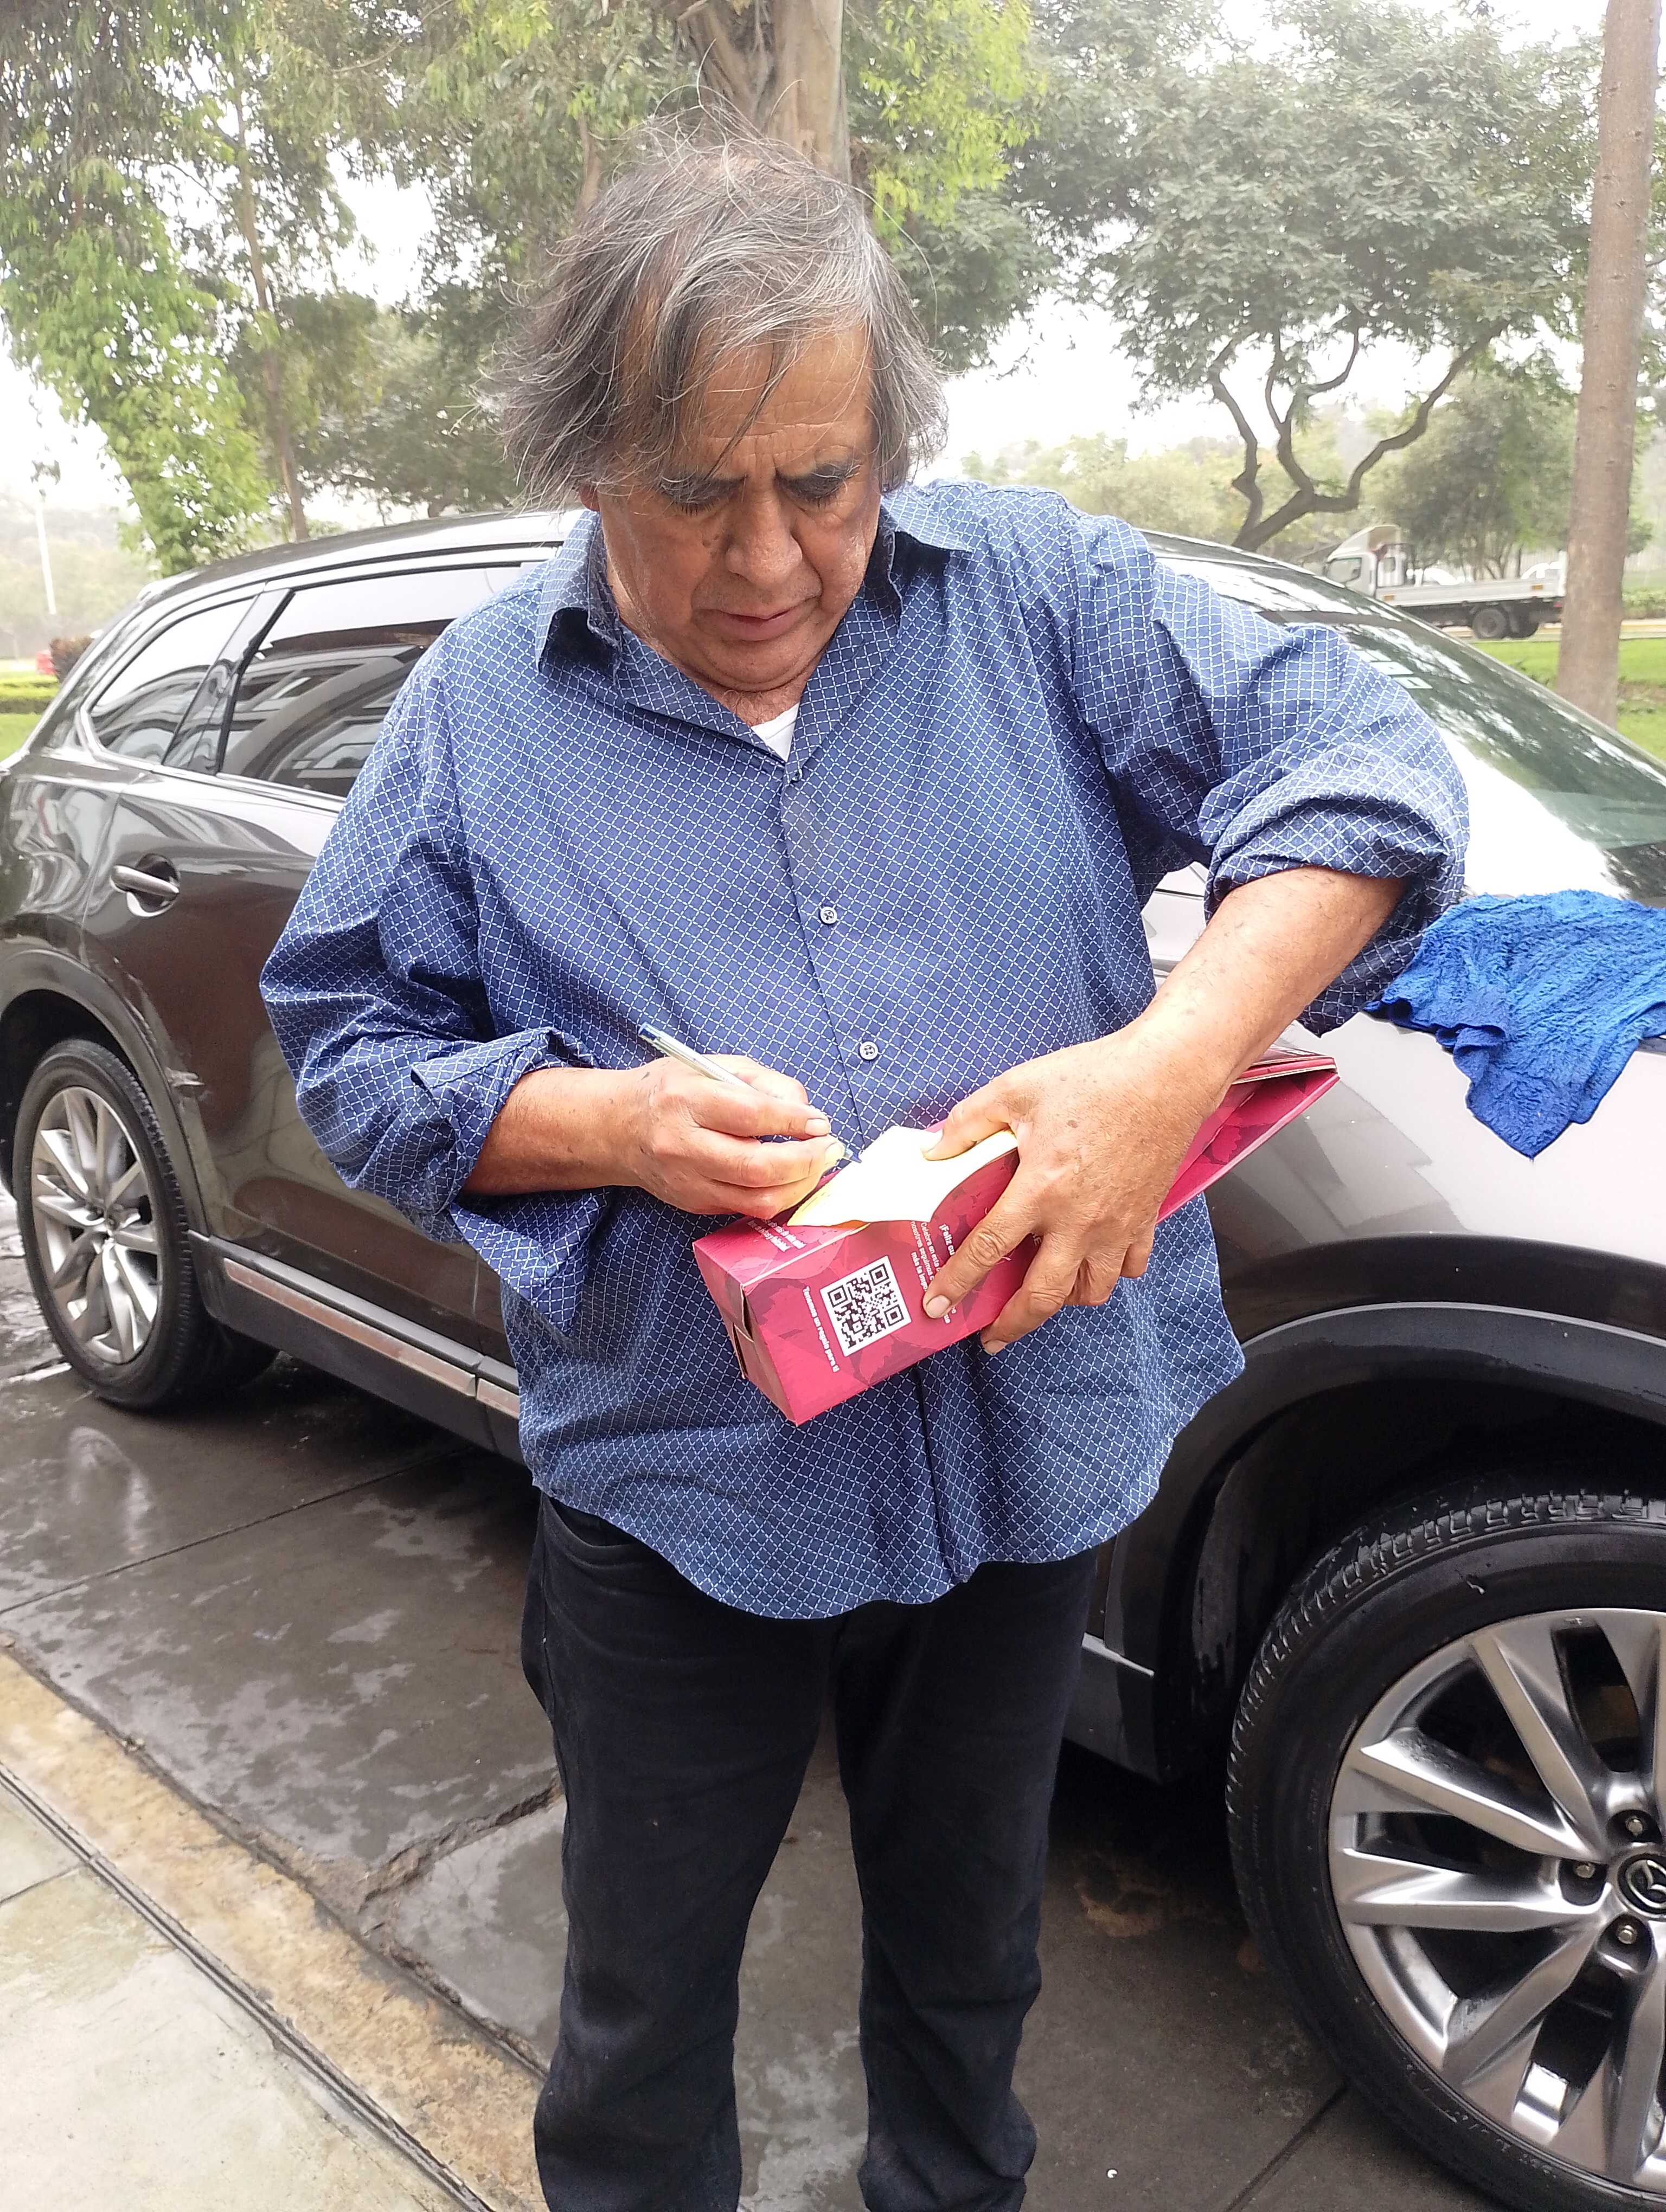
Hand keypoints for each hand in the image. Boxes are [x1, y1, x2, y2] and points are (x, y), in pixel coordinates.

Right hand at [619, 1055, 843, 1217]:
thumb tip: (806, 1111)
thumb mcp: (712, 1067)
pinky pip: (747, 1208)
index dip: (794, 1121)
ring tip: (818, 1165)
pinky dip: (779, 1195)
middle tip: (830, 1148)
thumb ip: (763, 1082)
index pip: (750, 1115)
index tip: (821, 1122)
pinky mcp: (694, 1204)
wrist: (619, 1129)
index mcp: (686, 1100)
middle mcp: (683, 1145)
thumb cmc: (672, 1091)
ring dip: (800, 1185)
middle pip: (756, 1166)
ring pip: (756, 1198)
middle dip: (805, 1160)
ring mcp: (687, 1181)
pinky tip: (793, 1177)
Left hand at [920, 1026, 1225, 1353]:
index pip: (989, 1249)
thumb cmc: (1095, 1077)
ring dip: (1062, 1301)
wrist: (1167, 1074)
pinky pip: (1129, 1267)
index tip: (938, 1305)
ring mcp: (1117, 1225)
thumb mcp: (1016, 1088)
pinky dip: (1109, 1274)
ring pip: (1090, 1290)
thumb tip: (932, 1151)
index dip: (958, 1282)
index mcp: (1041, 1188)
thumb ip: (969, 1122)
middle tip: (992, 1337)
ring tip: (1042, 1296)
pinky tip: (1091, 1261)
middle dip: (1012, 1324)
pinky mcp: (1145, 1219)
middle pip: (1042, 1295)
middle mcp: (1079, 1219)